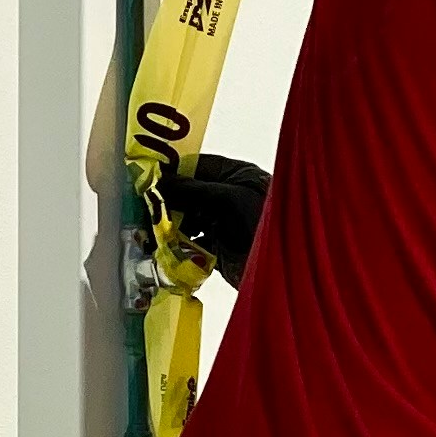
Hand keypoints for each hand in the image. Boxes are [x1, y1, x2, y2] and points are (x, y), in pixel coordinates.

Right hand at [158, 153, 270, 291]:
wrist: (289, 269)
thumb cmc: (268, 223)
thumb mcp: (229, 199)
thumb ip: (193, 190)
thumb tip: (159, 181)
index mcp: (239, 176)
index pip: (199, 166)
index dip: (174, 171)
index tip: (150, 177)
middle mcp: (231, 197)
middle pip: (190, 194)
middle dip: (169, 200)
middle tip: (146, 205)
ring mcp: (225, 224)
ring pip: (188, 219)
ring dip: (171, 225)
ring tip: (153, 229)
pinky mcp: (220, 249)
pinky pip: (192, 242)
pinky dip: (179, 245)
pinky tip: (166, 247)